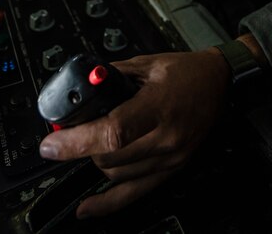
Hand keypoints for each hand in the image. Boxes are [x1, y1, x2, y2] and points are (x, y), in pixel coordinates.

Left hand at [38, 48, 230, 217]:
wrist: (219, 83)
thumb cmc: (186, 72)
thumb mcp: (147, 63)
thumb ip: (112, 75)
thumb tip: (82, 86)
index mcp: (160, 106)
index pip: (113, 132)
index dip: (78, 141)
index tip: (52, 143)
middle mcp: (166, 137)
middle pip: (110, 158)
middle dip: (80, 147)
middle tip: (66, 133)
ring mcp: (170, 158)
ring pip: (117, 175)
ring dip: (95, 161)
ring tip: (90, 142)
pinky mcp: (171, 169)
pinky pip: (135, 194)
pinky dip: (107, 204)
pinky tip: (87, 208)